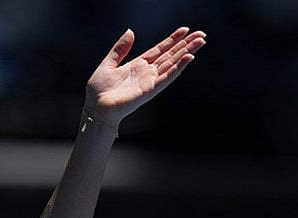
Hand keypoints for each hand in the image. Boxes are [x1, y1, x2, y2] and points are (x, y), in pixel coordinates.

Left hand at [84, 26, 205, 128]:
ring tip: (200, 42)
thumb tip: (130, 31)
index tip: (185, 30)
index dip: (172, 40)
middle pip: (170, 55)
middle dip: (185, 44)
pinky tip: (188, 57)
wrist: (96, 108)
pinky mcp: (150, 90)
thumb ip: (120, 49)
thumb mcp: (108, 64)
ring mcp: (150, 81)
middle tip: (201, 34)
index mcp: (138, 65)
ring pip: (173, 64)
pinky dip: (178, 67)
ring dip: (187, 52)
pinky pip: (167, 76)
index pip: (159, 49)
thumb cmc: (99, 91)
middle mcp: (147, 72)